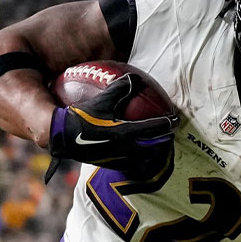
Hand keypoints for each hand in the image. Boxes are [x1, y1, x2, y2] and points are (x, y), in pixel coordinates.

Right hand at [46, 73, 176, 182]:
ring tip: (160, 147)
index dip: (167, 123)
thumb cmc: (81, 117)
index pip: (153, 128)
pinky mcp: (111, 164)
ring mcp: (118, 158)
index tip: (176, 119)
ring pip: (145, 159)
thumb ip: (119, 89)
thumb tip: (134, 77)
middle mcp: (125, 148)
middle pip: (154, 148)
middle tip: (172, 135)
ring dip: (155, 153)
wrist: (63, 138)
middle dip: (165, 141)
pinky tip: (141, 155)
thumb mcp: (101, 101)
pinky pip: (132, 164)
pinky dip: (141, 160)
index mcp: (125, 132)